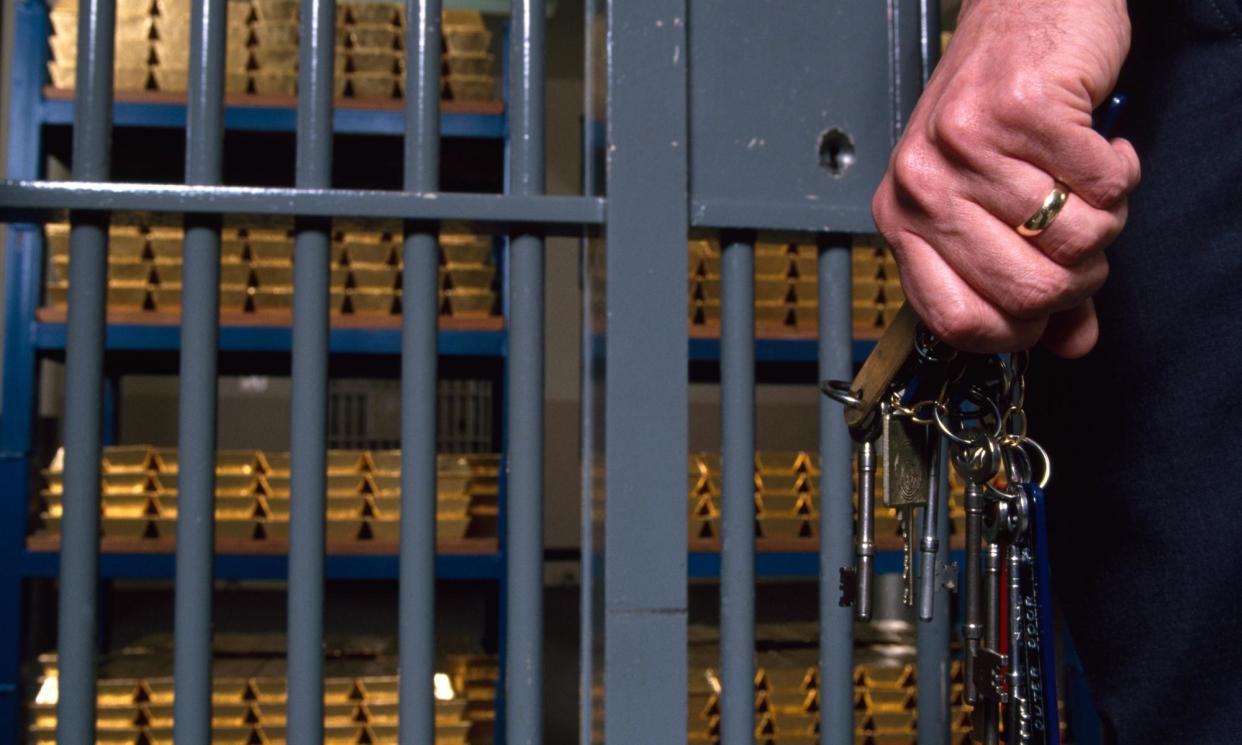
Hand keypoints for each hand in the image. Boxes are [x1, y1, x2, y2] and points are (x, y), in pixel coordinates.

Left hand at [871, 0, 1140, 356]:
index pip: (955, 322)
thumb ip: (1028, 278)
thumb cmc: (997, 110)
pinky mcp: (1023, 110)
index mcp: (901, 219)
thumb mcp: (989, 202)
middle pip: (1025, 292)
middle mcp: (922, 184)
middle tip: (1086, 239)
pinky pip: (1102, 186)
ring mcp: (967, 145)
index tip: (1043, 312)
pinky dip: (1119, 172)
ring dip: (1105, 218)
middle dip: (1078, 277)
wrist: (1022, 11)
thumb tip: (1071, 343)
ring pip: (1073, 241)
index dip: (1016, 330)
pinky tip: (1100, 149)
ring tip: (1089, 184)